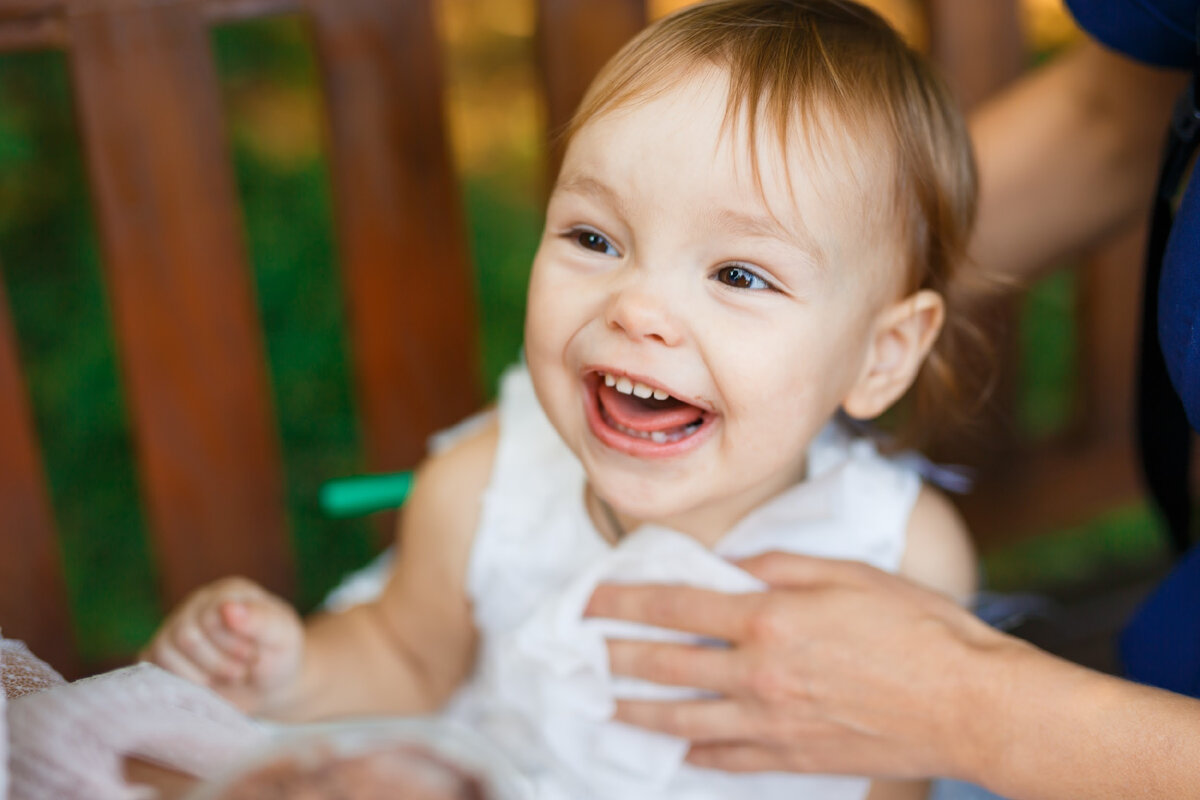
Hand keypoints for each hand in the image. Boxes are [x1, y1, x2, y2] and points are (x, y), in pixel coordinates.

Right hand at [140, 576, 303, 714]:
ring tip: (224, 677)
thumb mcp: (283, 637)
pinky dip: (179, 683)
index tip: (253, 657)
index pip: (210, 618)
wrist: (269, 684)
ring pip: (163, 652)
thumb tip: (227, 607)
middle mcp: (197, 604)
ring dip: (199, 677)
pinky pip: (152, 667)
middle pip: (185, 637)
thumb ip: (261, 620)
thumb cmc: (279, 656)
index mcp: (228, 592)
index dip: (230, 647)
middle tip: (240, 671)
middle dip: (217, 664)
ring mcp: (175, 627)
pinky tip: (204, 685)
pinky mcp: (161, 653)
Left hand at [585, 552, 1019, 780]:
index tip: (590, 599)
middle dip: (617, 655)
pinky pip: (728, 758)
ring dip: (639, 711)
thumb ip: (778, 567)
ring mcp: (772, 721)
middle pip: (666, 665)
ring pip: (684, 719)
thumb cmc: (915, 628)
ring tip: (609, 705)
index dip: (623, 601)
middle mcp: (758, 673)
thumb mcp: (846, 572)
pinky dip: (696, 752)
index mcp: (768, 618)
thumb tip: (731, 567)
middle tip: (587, 650)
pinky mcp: (794, 757)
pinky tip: (679, 749)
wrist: (968, 703)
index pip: (673, 606)